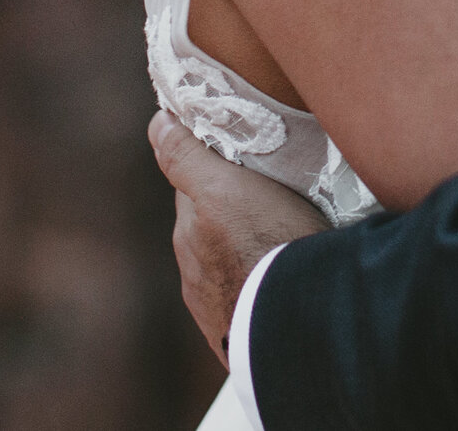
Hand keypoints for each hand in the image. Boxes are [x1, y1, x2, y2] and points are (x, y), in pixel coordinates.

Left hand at [148, 111, 328, 367]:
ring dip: (248, 248)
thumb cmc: (268, 250)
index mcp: (189, 234)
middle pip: (211, 223)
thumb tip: (157, 122)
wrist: (301, 326)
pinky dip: (259, 283)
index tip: (248, 159)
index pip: (195, 185)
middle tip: (274, 196)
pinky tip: (282, 278)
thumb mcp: (226, 190)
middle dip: (233, 209)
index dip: (219, 167)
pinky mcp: (240, 334)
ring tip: (285, 240)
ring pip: (229, 261)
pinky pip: (248, 296)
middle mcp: (194, 273)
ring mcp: (216, 308)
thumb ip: (187, 158)